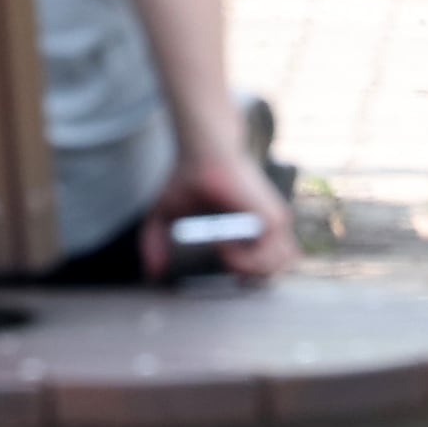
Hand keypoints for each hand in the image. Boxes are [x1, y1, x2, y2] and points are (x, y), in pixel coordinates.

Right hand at [137, 134, 298, 280]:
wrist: (204, 149)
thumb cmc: (188, 178)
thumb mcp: (165, 215)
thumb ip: (155, 243)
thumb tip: (153, 272)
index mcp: (252, 230)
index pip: (263, 266)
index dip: (242, 273)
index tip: (217, 261)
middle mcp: (267, 229)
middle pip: (273, 272)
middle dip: (247, 277)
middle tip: (221, 258)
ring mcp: (273, 225)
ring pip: (275, 269)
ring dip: (244, 270)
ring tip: (223, 250)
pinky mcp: (273, 219)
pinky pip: (269, 259)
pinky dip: (245, 262)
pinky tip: (225, 243)